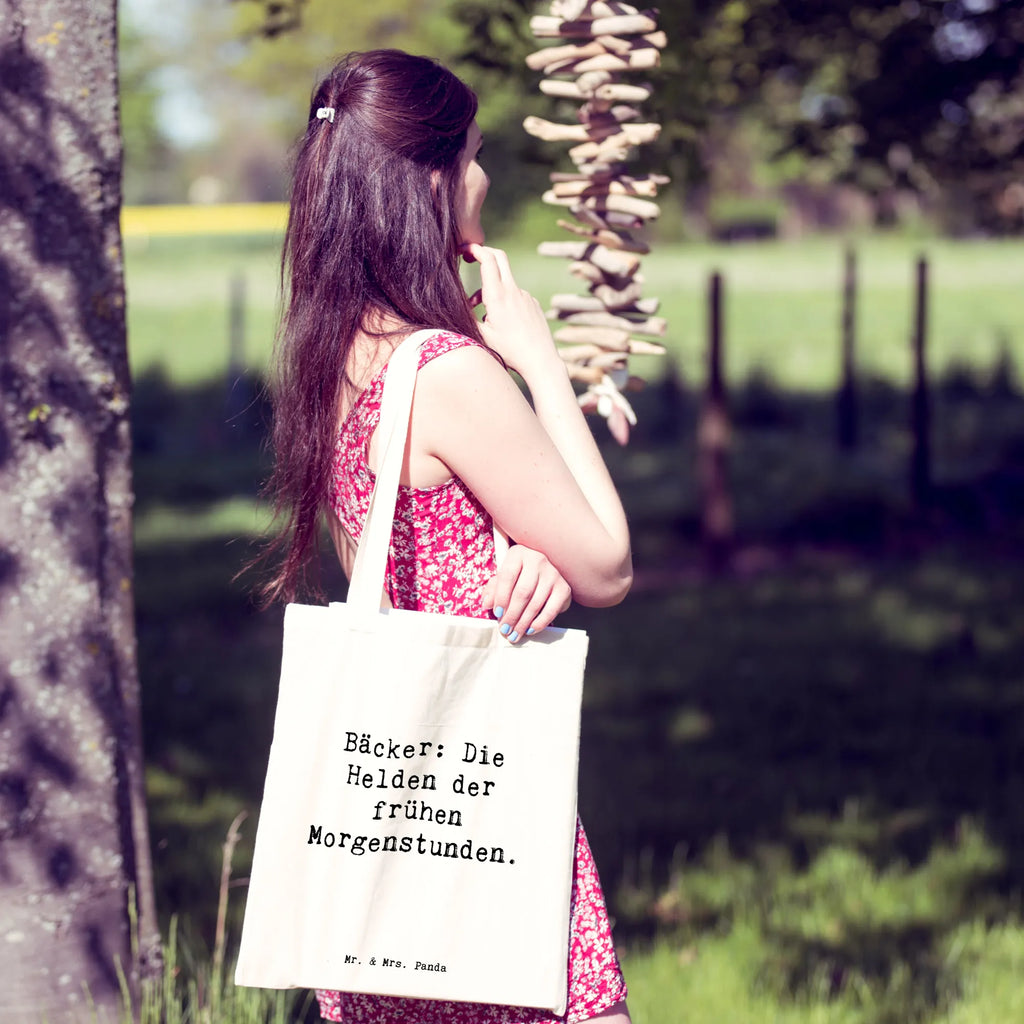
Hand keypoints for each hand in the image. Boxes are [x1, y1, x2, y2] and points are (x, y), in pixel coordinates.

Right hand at [463, 242, 561, 380]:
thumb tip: (455, 307)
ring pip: (505, 281)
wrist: (541, 360)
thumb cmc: (510, 351)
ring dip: (490, 288)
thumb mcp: (482, 336)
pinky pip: (515, 295)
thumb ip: (468, 317)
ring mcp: (526, 296)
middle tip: (471, 257)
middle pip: (499, 257)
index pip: (488, 259)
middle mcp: (513, 291)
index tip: (464, 249)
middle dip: (484, 253)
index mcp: (498, 296)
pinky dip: (504, 300)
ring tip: (482, 313)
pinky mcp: (533, 303)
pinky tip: (503, 322)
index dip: (475, 249)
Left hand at [480, 544, 571, 642]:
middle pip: (522, 592)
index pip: (507, 576)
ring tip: (515, 634)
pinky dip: (540, 622)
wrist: (544, 573)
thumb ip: (493, 589)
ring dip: (523, 622)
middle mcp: (537, 560)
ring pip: (535, 603)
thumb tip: (486, 604)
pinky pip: (551, 610)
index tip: (497, 613)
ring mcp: (553, 574)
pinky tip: (530, 629)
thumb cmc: (519, 575)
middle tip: (505, 629)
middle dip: (512, 615)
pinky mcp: (564, 588)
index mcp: (518, 554)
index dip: (500, 597)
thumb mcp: (503, 578)